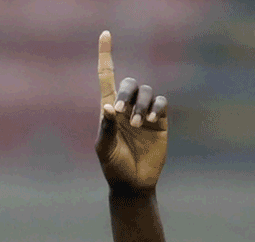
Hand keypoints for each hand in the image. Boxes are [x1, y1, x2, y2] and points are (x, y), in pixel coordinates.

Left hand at [95, 31, 167, 194]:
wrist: (133, 183)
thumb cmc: (113, 167)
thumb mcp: (105, 148)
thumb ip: (106, 127)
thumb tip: (108, 106)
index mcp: (107, 110)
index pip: (106, 77)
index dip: (105, 55)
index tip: (105, 34)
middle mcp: (125, 108)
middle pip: (128, 82)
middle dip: (125, 93)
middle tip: (120, 111)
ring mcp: (143, 113)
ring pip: (146, 91)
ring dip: (141, 104)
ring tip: (138, 125)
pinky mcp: (160, 121)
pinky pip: (161, 102)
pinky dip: (156, 107)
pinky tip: (150, 121)